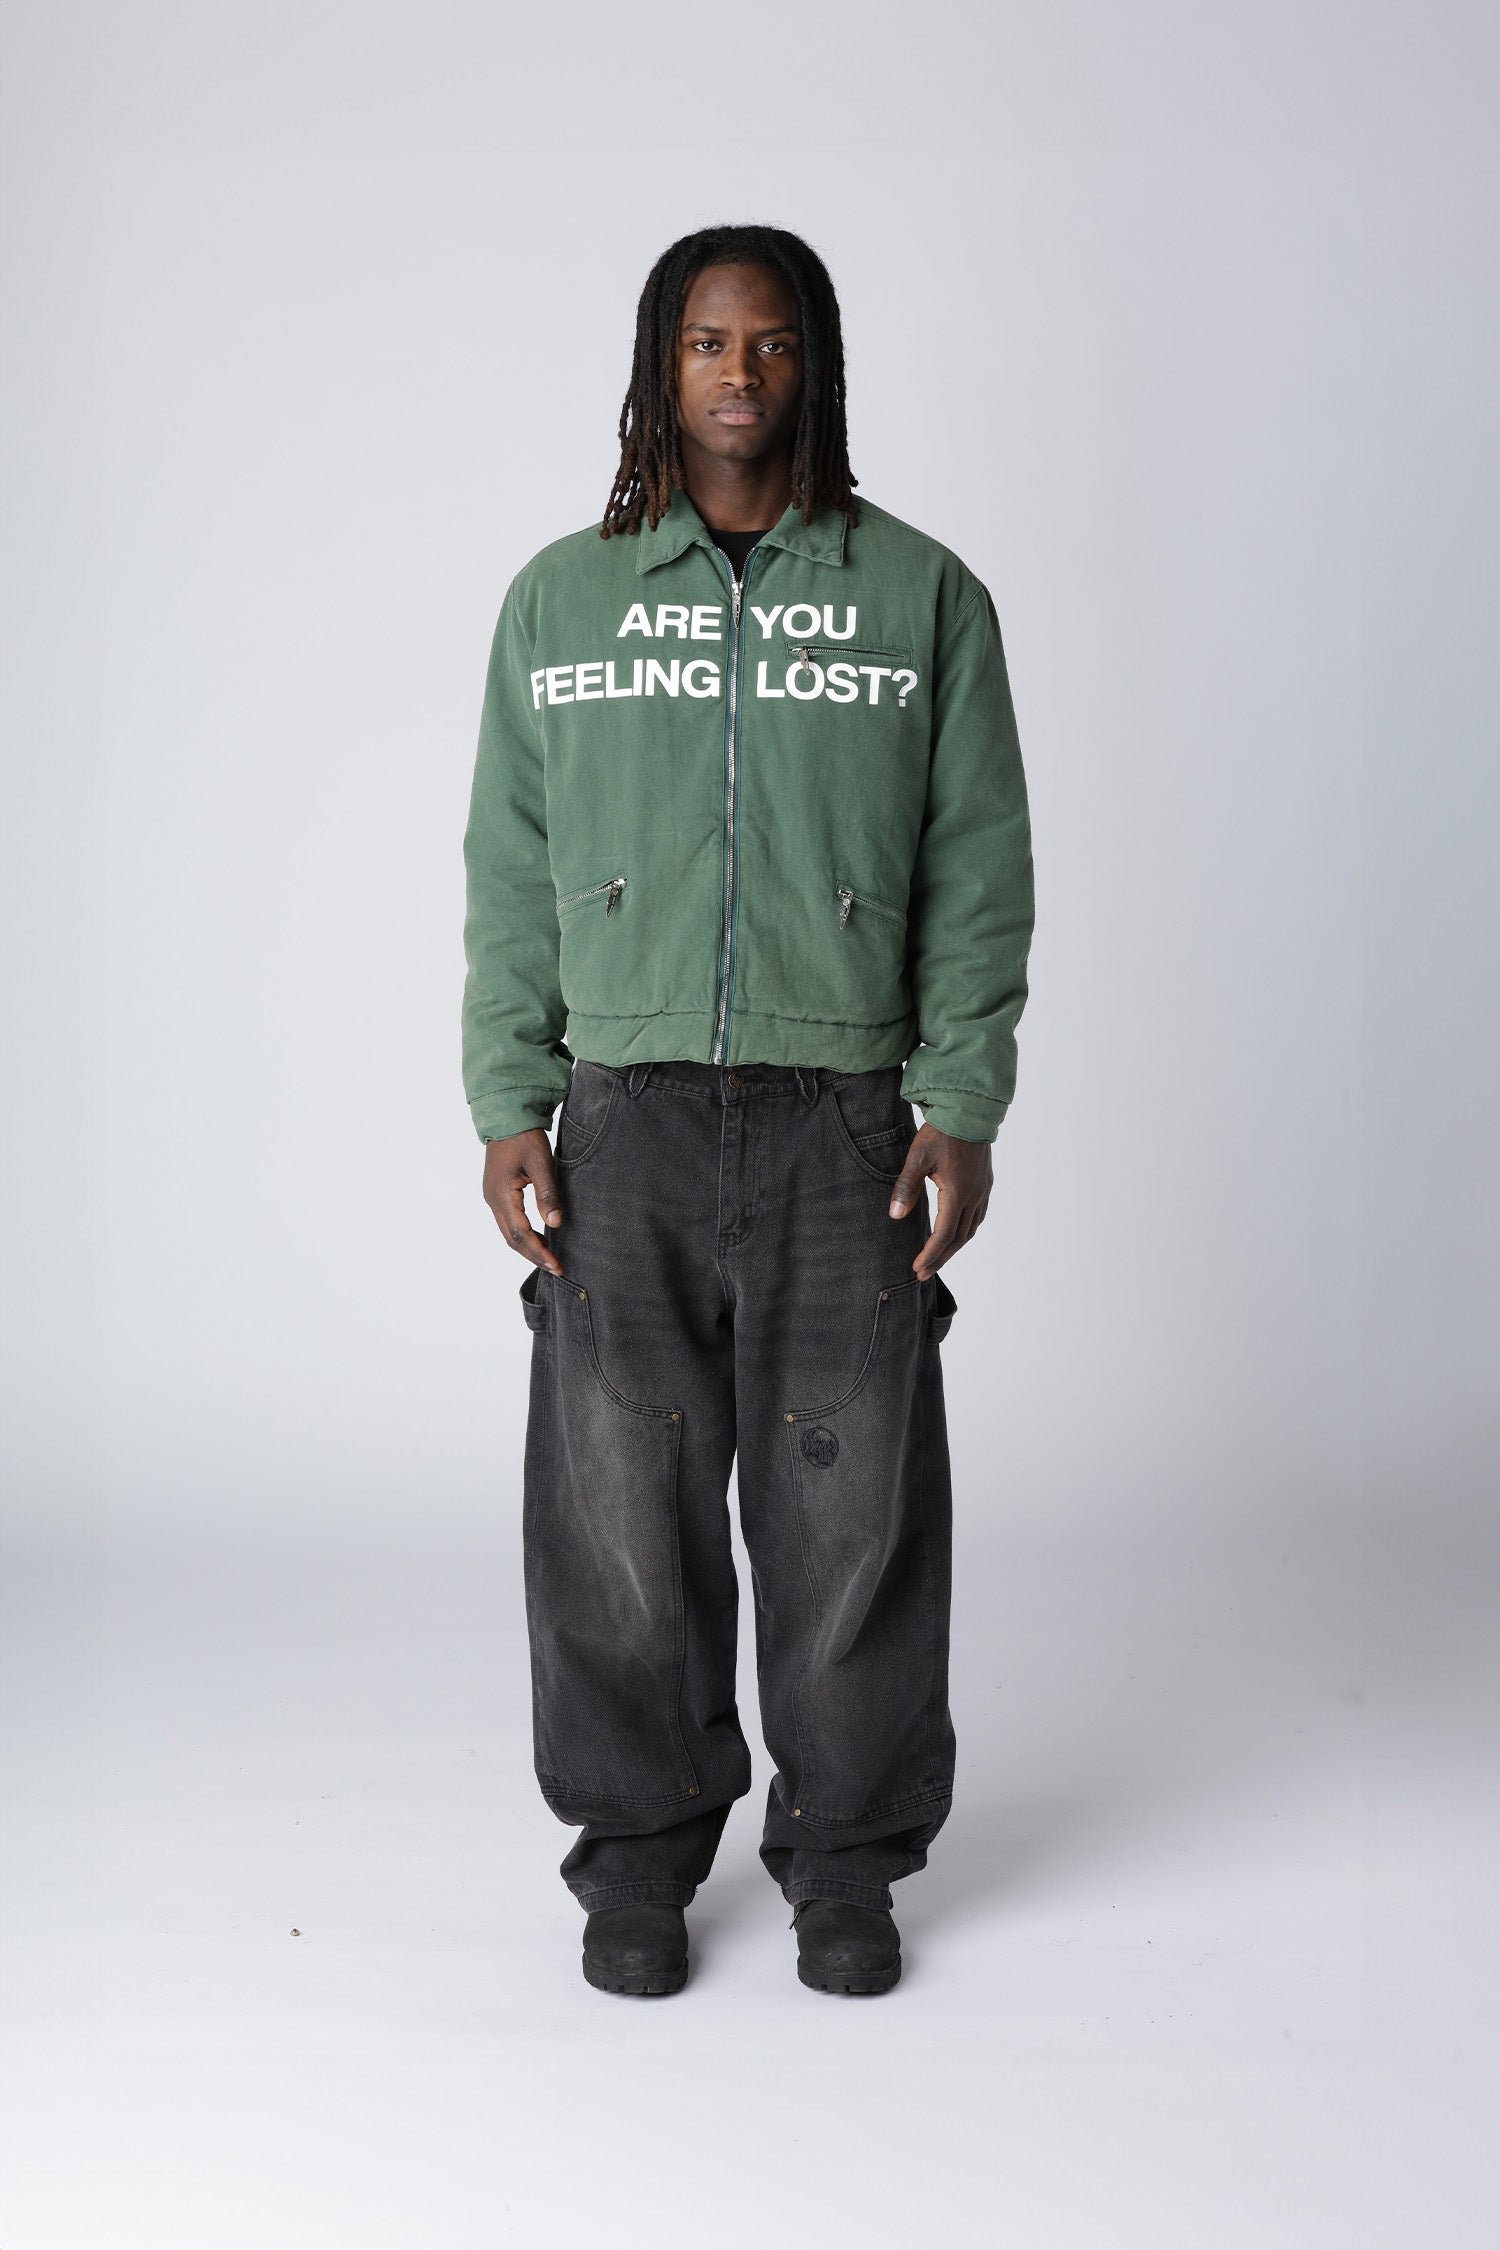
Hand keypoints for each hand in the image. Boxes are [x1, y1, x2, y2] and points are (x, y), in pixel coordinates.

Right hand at [483, 1129, 563, 1274]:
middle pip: (512, 1240)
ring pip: (509, 1233)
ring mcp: (492, 1197)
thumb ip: (548, 1194)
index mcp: (502, 1195)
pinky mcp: (496, 1193)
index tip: (557, 1265)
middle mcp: (493, 1200)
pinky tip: (540, 1237)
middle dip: (534, 1256)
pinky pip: (508, 1222)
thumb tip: (556, 1223)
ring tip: (550, 1258)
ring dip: (528, 1247)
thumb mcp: (541, 1163)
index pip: (521, 1234)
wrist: (506, 1117)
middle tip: (556, 1268)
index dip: (539, 1252)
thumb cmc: (524, 1137)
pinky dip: (523, 1235)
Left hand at [887, 1123, 992, 1279]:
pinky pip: (979, 1216)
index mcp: (958, 1193)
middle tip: (923, 1273)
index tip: (917, 1268)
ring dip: (954, 1247)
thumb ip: (906, 1187)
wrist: (969, 1110)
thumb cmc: (941, 1132)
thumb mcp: (917, 1157)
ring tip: (937, 1258)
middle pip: (959, 1239)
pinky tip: (957, 1233)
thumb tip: (896, 1216)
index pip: (944, 1235)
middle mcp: (975, 1196)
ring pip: (971, 1230)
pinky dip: (966, 1231)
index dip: (930, 1254)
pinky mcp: (985, 1183)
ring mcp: (983, 1190)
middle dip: (940, 1258)